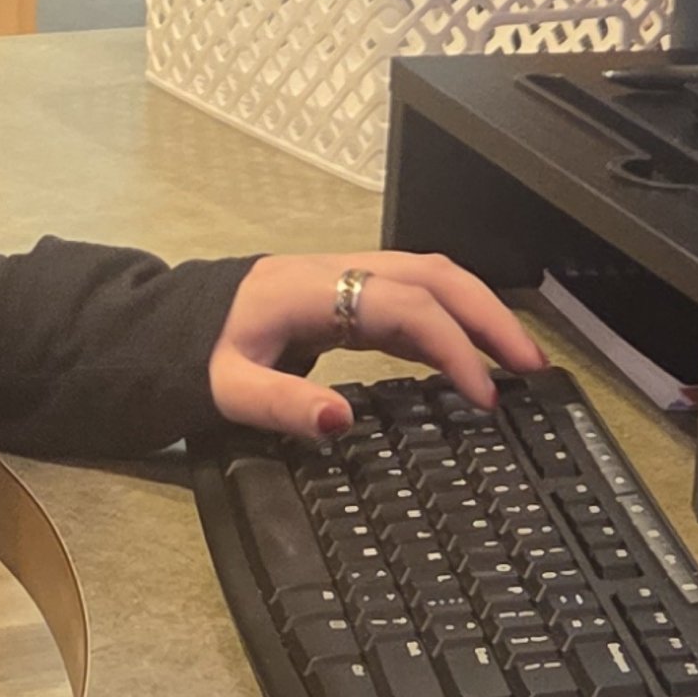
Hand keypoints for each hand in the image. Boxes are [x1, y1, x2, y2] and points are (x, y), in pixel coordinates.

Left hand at [210, 248, 541, 446]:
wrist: (164, 325)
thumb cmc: (195, 354)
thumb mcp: (224, 388)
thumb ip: (280, 406)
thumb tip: (344, 423)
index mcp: (313, 290)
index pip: (405, 305)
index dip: (451, 346)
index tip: (483, 396)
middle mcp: (339, 273)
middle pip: (435, 277)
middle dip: (490, 317)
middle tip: (533, 368)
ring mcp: (346, 279)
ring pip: (431, 280)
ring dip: (479, 315)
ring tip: (519, 363)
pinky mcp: (347, 296)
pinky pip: (413, 299)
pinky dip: (451, 323)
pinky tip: (470, 360)